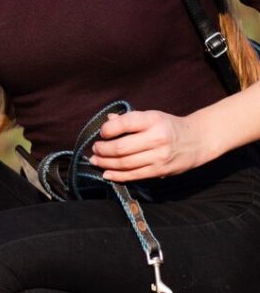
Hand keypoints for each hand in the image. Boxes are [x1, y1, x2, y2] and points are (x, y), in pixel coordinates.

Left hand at [89, 109, 210, 181]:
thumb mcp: (151, 116)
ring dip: (105, 163)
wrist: (197, 140)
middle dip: (102, 150)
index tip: (101, 133)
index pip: (125, 123)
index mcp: (153, 120)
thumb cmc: (168, 126)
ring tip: (96, 160)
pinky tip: (106, 173)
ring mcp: (159, 156)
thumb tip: (107, 120)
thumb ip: (129, 119)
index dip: (107, 129)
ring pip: (125, 163)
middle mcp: (157, 138)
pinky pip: (134, 175)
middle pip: (121, 148)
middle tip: (95, 149)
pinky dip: (117, 175)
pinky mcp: (160, 171)